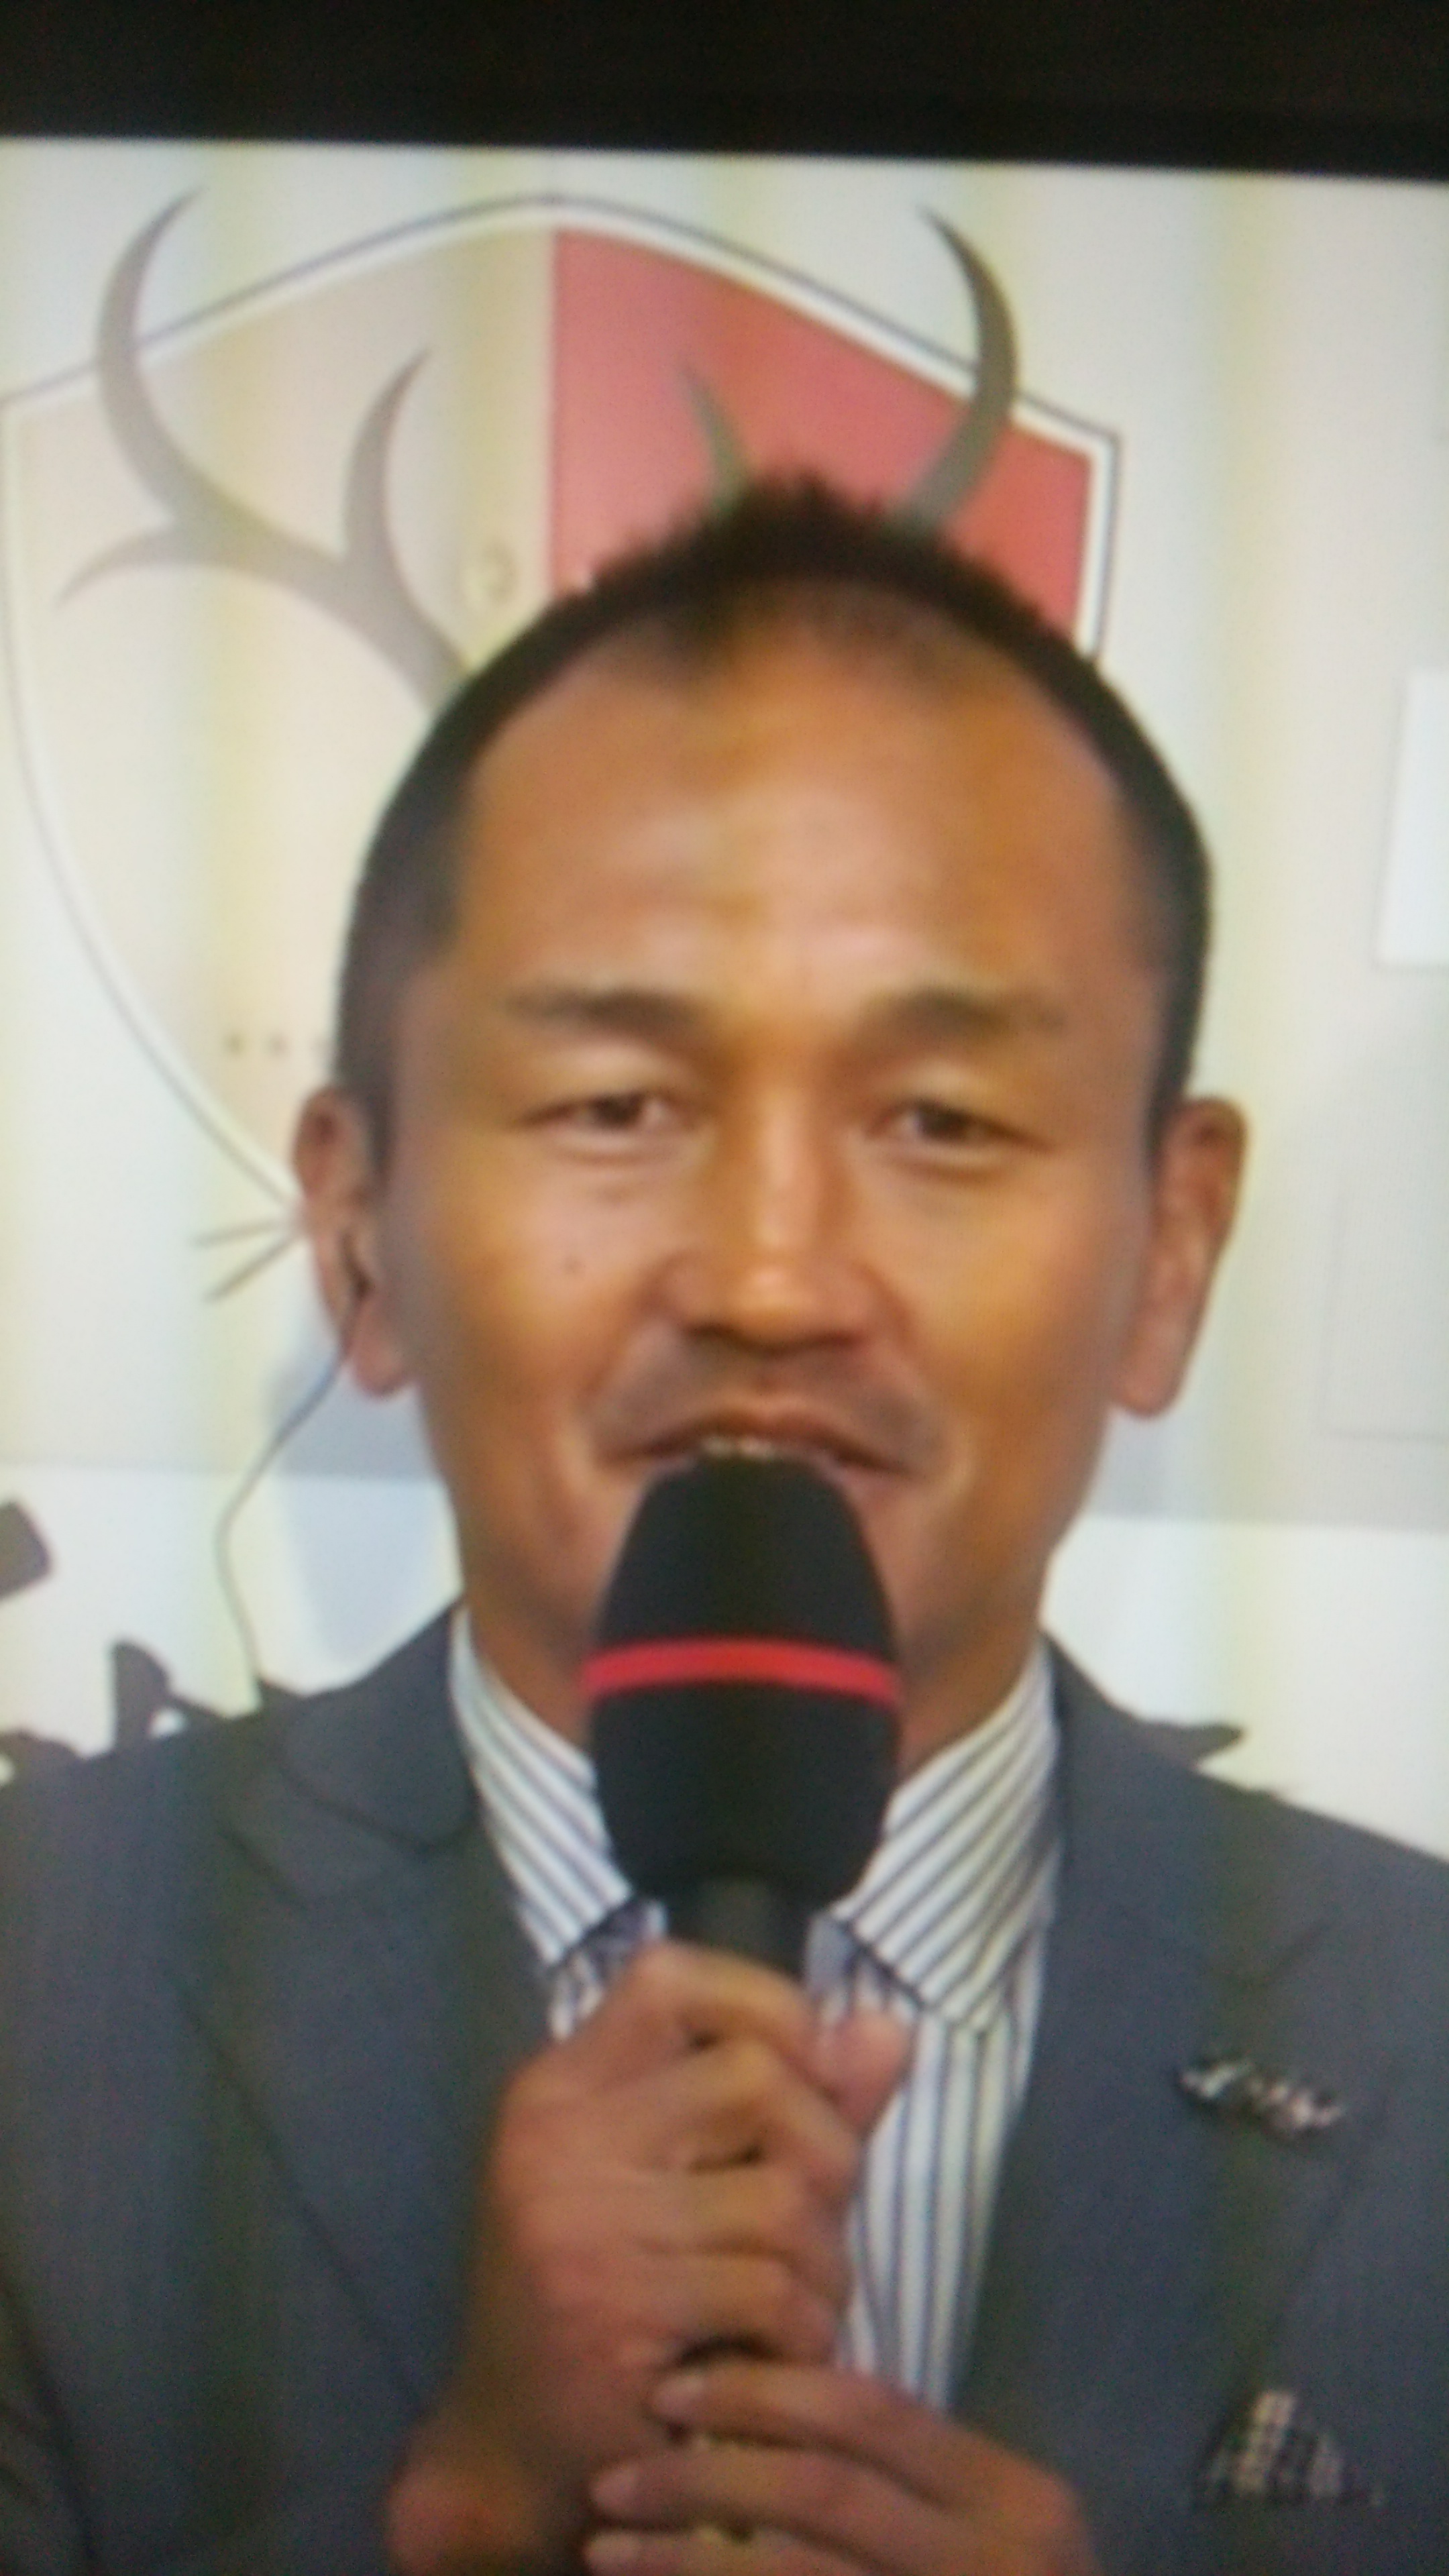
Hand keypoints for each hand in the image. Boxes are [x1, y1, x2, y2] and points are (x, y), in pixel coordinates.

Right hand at [386, 1945, 907, 2573]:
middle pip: (754, 2077)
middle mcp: (559, 2136)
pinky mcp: (613, 2314)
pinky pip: (771, 2292)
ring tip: (804, 2299)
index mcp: (563, 2085)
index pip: (669, 1976)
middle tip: (816, 2218)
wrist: (511, 2446)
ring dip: (825, 2263)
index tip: (804, 2075)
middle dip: (826, 2151)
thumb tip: (885, 2030)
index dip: (766, 2006)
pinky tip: (781, 2354)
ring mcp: (580, 2223)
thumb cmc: (607, 2294)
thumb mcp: (679, 2179)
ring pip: (780, 2197)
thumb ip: (787, 2101)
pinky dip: (806, 2331)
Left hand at [584, 2358, 1101, 2575]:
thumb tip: (763, 2386)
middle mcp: (999, 2559)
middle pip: (823, 2488)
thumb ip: (897, 2475)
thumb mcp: (974, 2536)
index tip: (668, 2389)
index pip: (870, 2410)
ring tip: (604, 2548)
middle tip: (612, 2479)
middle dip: (703, 2473)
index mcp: (1013, 2498)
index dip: (760, 2389)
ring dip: (683, 2558)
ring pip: (792, 2571)